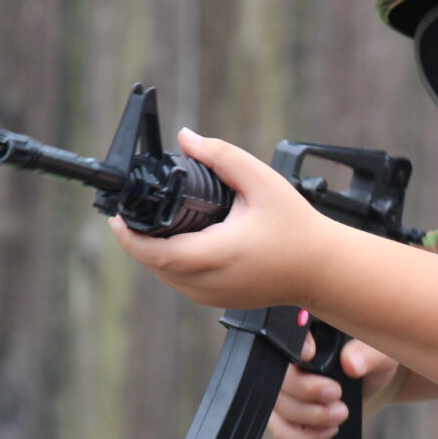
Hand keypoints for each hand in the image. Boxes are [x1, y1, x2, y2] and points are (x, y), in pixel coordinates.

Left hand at [108, 128, 329, 309]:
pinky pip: (181, 283)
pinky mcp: (217, 301)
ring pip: (165, 276)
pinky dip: (172, 263)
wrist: (322, 269)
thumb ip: (222, 157)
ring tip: (151, 223)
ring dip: (153, 253)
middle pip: (154, 265)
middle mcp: (210, 282)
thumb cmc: (297, 229)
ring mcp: (212, 296)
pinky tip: (177, 241)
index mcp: (217, 255)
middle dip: (138, 240)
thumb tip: (187, 138)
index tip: (115, 216)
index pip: (156, 254)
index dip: (129, 237)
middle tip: (130, 212)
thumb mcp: (262, 183)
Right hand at [269, 336, 400, 438]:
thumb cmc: (372, 360)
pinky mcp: (285, 415)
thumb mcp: (379, 353)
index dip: (293, 346)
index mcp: (307, 333)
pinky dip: (305, 437)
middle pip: (279, 377)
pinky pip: (282, 431)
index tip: (310, 356)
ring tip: (341, 414)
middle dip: (306, 390)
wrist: (371, 384)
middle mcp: (287, 360)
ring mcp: (283, 389)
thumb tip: (351, 364)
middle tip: (336, 394)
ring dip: (310, 416)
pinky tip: (329, 431)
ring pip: (279, 406)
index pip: (286, 336)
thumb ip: (367, 354)